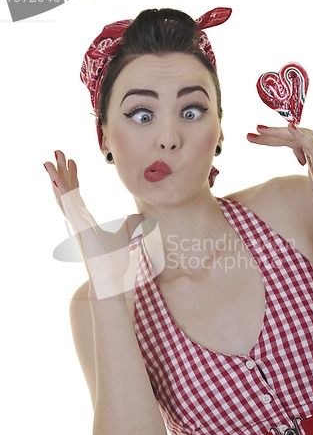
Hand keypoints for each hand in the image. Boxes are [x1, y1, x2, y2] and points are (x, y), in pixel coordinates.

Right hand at [44, 150, 144, 298]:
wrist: (111, 282)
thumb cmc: (116, 262)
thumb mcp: (128, 235)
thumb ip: (132, 223)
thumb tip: (139, 215)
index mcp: (86, 222)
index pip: (77, 195)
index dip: (73, 178)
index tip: (73, 162)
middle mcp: (78, 222)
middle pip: (67, 192)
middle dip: (62, 172)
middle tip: (58, 153)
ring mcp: (76, 226)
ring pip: (63, 197)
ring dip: (56, 178)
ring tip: (50, 161)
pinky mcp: (78, 230)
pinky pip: (68, 207)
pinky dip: (61, 193)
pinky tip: (55, 181)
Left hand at [247, 125, 312, 216]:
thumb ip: (309, 161)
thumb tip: (302, 158)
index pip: (290, 139)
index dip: (272, 137)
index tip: (254, 137)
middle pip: (291, 136)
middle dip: (270, 134)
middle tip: (250, 134)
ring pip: (297, 137)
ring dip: (277, 132)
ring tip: (261, 130)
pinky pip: (310, 143)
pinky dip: (299, 134)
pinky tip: (290, 127)